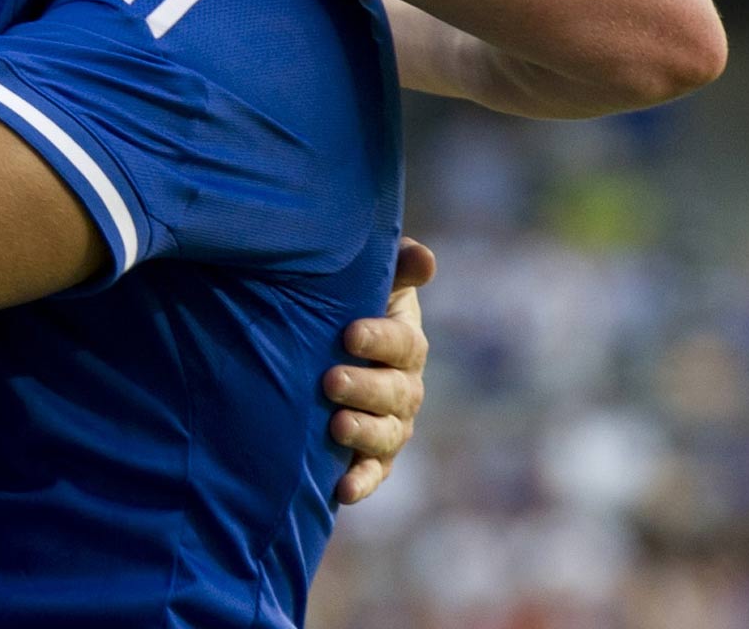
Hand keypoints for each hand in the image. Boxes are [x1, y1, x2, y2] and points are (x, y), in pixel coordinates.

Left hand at [325, 236, 433, 503]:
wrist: (325, 348)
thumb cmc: (349, 305)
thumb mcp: (371, 281)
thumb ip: (397, 267)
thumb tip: (424, 258)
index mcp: (406, 342)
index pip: (403, 342)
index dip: (379, 338)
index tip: (348, 334)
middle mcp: (405, 387)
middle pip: (395, 392)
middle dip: (364, 388)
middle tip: (330, 380)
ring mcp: (392, 425)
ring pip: (387, 434)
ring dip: (364, 433)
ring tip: (336, 426)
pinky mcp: (373, 456)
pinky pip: (373, 473)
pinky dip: (360, 482)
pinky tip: (341, 490)